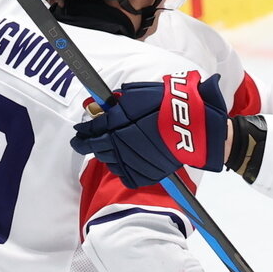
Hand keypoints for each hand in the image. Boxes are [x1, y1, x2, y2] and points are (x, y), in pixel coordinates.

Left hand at [70, 70, 227, 188]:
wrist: (193, 126)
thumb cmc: (165, 105)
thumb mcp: (136, 95)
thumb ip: (114, 103)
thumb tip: (95, 107)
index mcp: (114, 126)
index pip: (88, 133)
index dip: (82, 132)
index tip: (79, 132)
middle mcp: (119, 147)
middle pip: (96, 149)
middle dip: (90, 144)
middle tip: (89, 140)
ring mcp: (132, 163)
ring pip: (109, 163)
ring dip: (107, 155)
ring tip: (113, 148)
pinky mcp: (145, 175)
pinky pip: (125, 176)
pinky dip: (123, 168)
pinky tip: (127, 160)